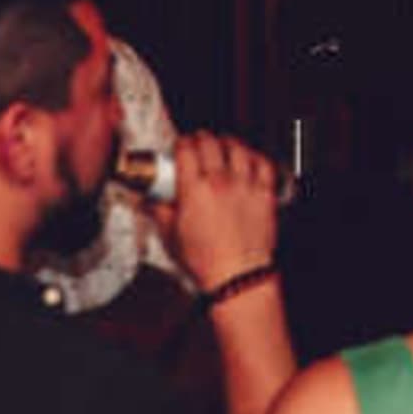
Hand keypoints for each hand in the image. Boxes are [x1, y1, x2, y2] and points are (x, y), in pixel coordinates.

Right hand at [145, 129, 283, 288]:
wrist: (237, 275)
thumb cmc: (205, 261)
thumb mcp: (171, 236)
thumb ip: (158, 212)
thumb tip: (147, 200)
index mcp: (194, 190)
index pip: (186, 150)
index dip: (181, 143)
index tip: (180, 145)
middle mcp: (220, 182)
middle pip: (211, 143)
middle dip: (201, 138)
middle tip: (198, 141)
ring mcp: (245, 185)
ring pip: (238, 148)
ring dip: (228, 142)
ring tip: (224, 143)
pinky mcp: (265, 193)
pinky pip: (263, 163)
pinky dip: (255, 156)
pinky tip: (250, 158)